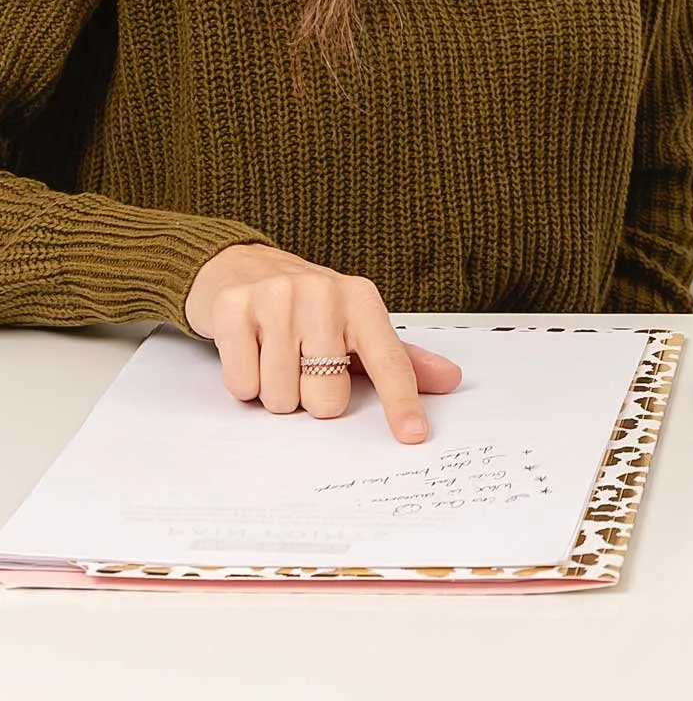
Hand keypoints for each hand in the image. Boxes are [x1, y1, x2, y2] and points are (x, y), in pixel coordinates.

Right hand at [183, 244, 462, 442]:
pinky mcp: (233, 308)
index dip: (401, 402)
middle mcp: (322, 292)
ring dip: (276, 391)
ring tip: (275, 354)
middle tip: (303, 364)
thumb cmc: (308, 306)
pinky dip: (245, 381)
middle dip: (312, 396)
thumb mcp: (355, 324)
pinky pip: (243, 386)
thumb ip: (399, 358)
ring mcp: (276, 297)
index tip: (413, 435)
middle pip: (326, 399)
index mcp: (361, 300)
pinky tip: (250, 349)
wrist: (242, 265)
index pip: (388, 361)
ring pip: (281, 398)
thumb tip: (450, 380)